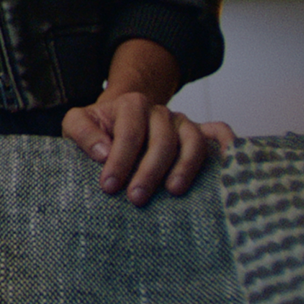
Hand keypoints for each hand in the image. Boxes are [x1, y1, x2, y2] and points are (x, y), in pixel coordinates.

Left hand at [62, 92, 233, 206]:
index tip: (109, 186)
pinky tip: (228, 166)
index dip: (119, 160)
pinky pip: (219, 133)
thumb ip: (82, 133)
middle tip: (136, 199)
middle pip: (161, 139)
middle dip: (149, 171)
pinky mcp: (199, 133)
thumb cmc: (96, 130)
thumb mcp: (76, 124)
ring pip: (192, 140)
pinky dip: (227, 145)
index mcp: (131, 105)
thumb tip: (103, 152)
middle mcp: (160, 111)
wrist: (117, 120)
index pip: (129, 133)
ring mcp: (183, 122)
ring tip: (174, 191)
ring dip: (185, 166)